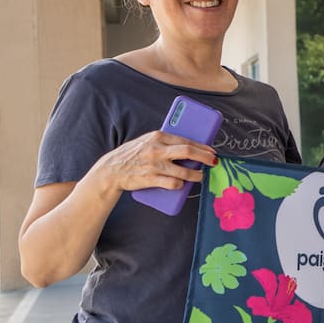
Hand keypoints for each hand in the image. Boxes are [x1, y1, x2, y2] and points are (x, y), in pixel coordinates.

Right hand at [94, 130, 216, 193]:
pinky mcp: (150, 179)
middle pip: (189, 152)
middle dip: (205, 158)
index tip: (211, 151)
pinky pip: (173, 184)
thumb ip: (164, 142)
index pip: (186, 140)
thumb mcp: (147, 141)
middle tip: (213, 162)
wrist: (110, 170)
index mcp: (158, 137)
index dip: (202, 147)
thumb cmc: (132, 155)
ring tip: (200, 176)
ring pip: (184, 172)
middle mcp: (157, 150)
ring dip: (196, 175)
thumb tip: (189, 146)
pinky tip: (182, 185)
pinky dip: (180, 185)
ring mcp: (154, 165)